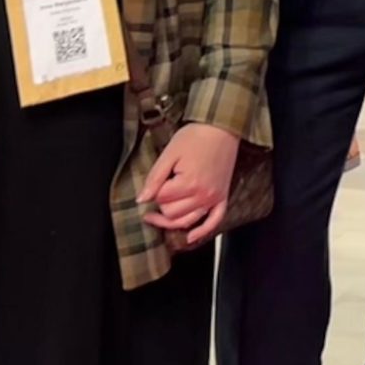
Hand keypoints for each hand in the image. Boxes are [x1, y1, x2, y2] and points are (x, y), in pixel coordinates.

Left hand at [140, 122, 241, 247]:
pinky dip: (203, 231)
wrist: (222, 127)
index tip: (157, 179)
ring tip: (158, 214)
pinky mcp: (222, 196)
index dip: (154, 191)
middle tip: (158, 191)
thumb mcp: (169, 153)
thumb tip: (141, 200)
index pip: (161, 200)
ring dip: (172, 221)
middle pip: (172, 214)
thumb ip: (155, 178)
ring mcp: (214, 197)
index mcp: (188, 183)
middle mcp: (202, 195)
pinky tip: (191, 237)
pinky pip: (214, 221)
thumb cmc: (196, 136)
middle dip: (162, 204)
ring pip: (187, 221)